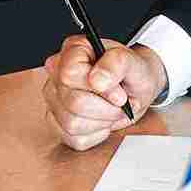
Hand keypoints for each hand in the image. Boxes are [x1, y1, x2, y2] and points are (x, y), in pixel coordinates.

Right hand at [41, 36, 167, 150]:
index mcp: (73, 50)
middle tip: (120, 102)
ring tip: (113, 110)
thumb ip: (117, 63)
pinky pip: (75, 139)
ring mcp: (54, 99)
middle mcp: (57, 73)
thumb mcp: (133, 62)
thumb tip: (98, 79)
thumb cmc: (131, 72)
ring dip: (102, 122)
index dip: (99, 88)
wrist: (136, 88)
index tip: (119, 92)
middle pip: (73, 103)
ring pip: (72, 124)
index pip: (70, 74)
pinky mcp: (58, 123)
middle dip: (105, 108)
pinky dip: (96, 134)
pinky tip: (103, 120)